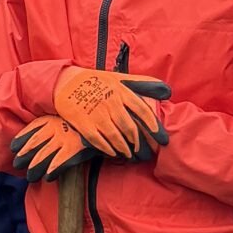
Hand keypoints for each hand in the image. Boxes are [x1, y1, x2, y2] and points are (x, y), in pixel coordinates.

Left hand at [12, 115, 91, 181]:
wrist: (106, 121)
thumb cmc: (84, 123)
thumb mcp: (66, 118)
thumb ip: (54, 126)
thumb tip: (39, 140)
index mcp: (51, 119)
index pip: (31, 129)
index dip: (20, 139)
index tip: (13, 147)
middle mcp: (55, 127)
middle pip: (34, 144)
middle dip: (23, 156)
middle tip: (17, 165)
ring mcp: (64, 138)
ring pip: (43, 156)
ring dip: (34, 168)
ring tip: (30, 177)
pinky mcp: (75, 149)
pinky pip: (59, 163)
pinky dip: (52, 171)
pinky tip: (48, 178)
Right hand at [52, 66, 169, 161]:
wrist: (65, 83)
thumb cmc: (96, 81)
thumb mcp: (119, 78)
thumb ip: (143, 83)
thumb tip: (167, 91)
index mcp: (121, 91)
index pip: (142, 110)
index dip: (154, 126)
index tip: (162, 139)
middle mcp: (110, 102)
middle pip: (129, 127)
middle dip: (139, 143)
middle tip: (144, 152)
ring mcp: (95, 113)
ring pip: (115, 136)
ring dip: (124, 148)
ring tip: (130, 155)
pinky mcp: (82, 122)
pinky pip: (97, 140)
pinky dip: (107, 148)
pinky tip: (113, 153)